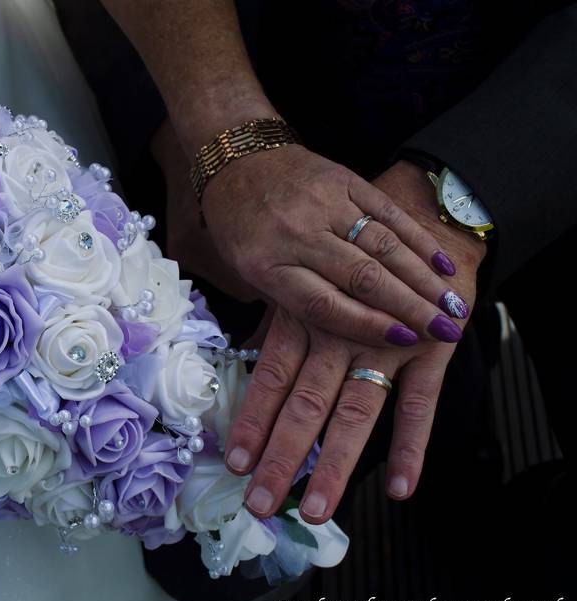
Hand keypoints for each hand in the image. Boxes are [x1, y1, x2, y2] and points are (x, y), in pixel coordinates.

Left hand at [202, 145, 468, 346]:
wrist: (237, 159)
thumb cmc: (240, 225)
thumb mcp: (246, 271)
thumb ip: (287, 303)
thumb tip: (331, 351)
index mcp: (265, 264)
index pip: (323, 303)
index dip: (366, 325)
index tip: (403, 340)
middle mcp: (296, 233)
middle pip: (362, 276)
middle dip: (410, 307)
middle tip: (447, 331)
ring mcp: (323, 203)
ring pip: (383, 245)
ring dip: (423, 278)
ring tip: (453, 306)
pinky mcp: (345, 179)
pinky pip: (388, 212)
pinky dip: (419, 239)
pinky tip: (442, 264)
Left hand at [223, 161, 486, 523]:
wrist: (415, 204)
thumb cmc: (343, 244)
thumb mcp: (302, 274)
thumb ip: (279, 320)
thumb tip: (245, 357)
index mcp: (302, 311)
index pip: (270, 374)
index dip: (252, 418)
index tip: (233, 461)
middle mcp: (339, 329)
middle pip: (306, 402)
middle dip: (283, 456)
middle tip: (261, 503)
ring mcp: (386, 340)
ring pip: (355, 409)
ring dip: (335, 463)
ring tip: (317, 510)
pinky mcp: (429, 346)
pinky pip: (421, 402)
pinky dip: (411, 446)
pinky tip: (400, 488)